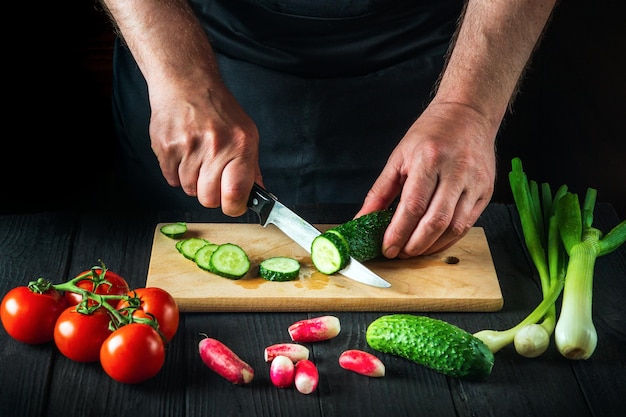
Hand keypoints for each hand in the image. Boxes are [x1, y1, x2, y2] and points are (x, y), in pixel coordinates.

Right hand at [148, 78, 262, 216]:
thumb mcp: (246, 134)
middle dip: (211, 194)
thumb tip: (259, 194)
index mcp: (240, 145)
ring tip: (196, 157)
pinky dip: (176, 172)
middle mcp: (214, 146)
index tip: (233, 204)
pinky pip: (171, 179)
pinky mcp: (165, 147)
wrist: (186, 82)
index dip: (234, 207)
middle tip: (212, 177)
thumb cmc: (218, 109)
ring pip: (189, 190)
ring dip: (193, 180)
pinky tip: (183, 153)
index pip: (235, 195)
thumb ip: (252, 167)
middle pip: (208, 199)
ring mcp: (188, 147)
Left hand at [357, 102, 496, 256]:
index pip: (413, 206)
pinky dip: (448, 239)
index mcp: (429, 159)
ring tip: (413, 250)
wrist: (468, 114)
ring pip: (455, 227)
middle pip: (436, 221)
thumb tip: (362, 219)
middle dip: (415, 245)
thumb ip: (380, 192)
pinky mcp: (487, 191)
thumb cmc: (431, 134)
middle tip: (399, 253)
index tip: (386, 248)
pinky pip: (468, 224)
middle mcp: (456, 171)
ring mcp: (475, 182)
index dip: (398, 233)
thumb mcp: (398, 157)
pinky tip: (433, 242)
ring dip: (432, 246)